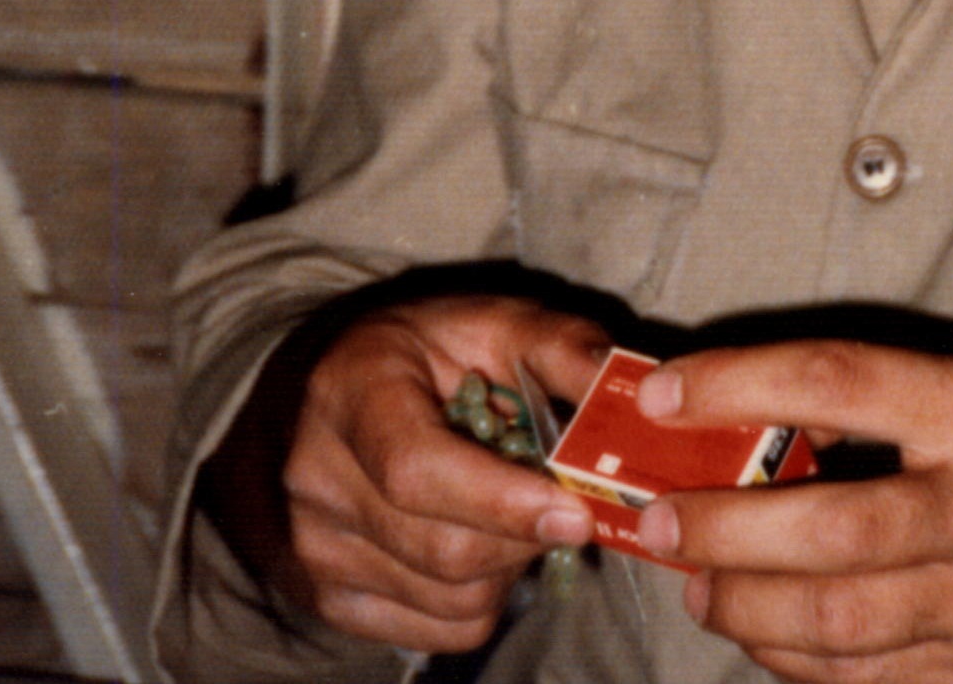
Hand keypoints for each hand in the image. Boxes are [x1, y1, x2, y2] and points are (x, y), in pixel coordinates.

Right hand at [203, 292, 604, 656]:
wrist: (326, 397)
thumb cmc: (422, 354)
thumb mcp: (486, 321)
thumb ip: (559, 347)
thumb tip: (634, 393)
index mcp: (352, 389)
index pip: (417, 470)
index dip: (503, 502)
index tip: (576, 512)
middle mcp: (317, 476)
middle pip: (443, 549)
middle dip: (526, 535)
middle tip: (566, 502)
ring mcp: (317, 546)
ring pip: (450, 597)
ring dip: (511, 567)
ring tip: (516, 511)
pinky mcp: (329, 598)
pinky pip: (438, 630)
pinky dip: (484, 598)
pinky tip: (483, 543)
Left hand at [628, 340, 952, 683]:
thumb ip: (899, 397)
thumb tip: (760, 408)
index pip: (839, 383)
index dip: (739, 383)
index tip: (666, 388)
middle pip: (823, 528)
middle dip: (718, 530)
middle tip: (655, 518)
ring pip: (833, 623)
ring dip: (741, 606)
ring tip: (693, 581)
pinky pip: (866, 683)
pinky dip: (797, 663)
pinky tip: (761, 635)